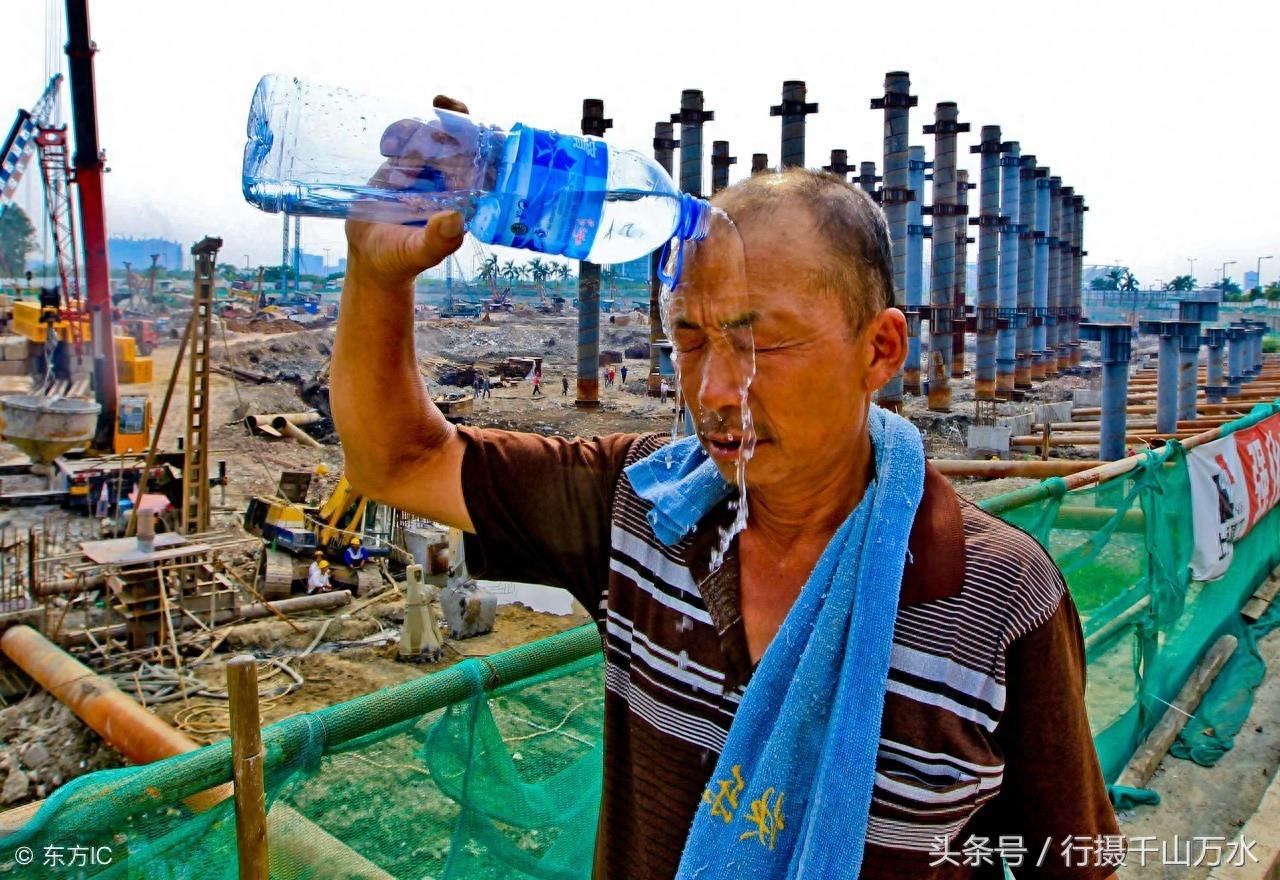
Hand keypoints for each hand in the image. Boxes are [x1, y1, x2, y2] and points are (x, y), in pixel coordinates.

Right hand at [344, 96, 471, 287]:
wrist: (369, 256)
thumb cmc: (400, 259)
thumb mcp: (418, 253)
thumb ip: (437, 240)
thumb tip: (454, 217)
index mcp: (466, 200)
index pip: (486, 166)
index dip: (489, 142)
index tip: (483, 124)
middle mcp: (451, 182)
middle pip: (463, 142)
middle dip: (455, 122)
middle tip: (442, 108)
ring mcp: (427, 171)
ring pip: (434, 135)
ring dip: (422, 129)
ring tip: (398, 146)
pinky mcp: (403, 164)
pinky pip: (407, 138)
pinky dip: (400, 133)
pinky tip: (387, 147)